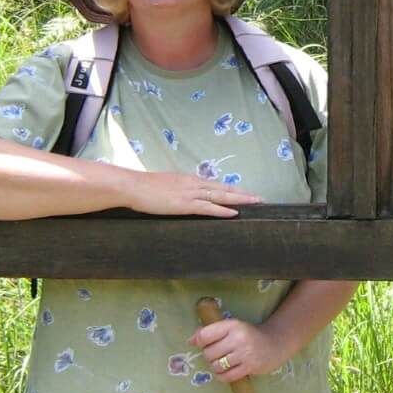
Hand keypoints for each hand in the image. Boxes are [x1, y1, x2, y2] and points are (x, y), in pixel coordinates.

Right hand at [128, 173, 262, 217]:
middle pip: (223, 188)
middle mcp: (194, 184)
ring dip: (239, 199)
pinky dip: (222, 210)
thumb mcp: (167, 184)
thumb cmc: (145, 187)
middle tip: (260, 197)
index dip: (231, 189)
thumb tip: (184, 194)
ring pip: (220, 196)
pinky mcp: (185, 204)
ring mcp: (190, 194)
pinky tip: (234, 212)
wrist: (133, 186)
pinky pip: (208, 208)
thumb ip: (178, 189)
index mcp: (189, 179)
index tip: (245, 192)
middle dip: (243, 193)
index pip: (215, 184)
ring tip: (255, 202)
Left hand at [191, 316, 293, 382]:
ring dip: (215, 366)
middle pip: (209, 353)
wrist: (275, 342)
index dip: (198, 341)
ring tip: (222, 362)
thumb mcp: (232, 327)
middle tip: (217, 354)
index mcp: (232, 325)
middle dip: (209, 356)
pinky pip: (226, 376)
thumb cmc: (249, 334)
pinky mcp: (249, 367)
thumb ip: (212, 331)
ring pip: (216, 366)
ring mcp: (244, 354)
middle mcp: (238, 339)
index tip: (202, 344)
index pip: (205, 336)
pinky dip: (222, 376)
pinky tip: (226, 370)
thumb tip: (190, 341)